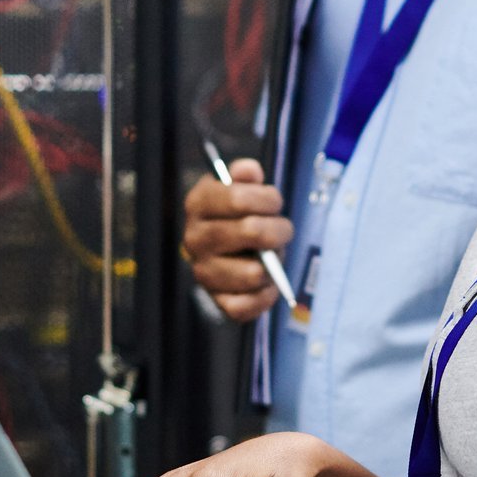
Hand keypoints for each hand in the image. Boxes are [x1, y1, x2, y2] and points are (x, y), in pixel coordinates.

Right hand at [182, 158, 293, 321]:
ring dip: (274, 264)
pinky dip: (266, 295)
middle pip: (252, 232)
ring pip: (254, 272)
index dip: (267, 199)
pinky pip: (248, 305)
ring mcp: (203, 272)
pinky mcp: (217, 301)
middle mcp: (194, 239)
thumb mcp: (237, 186)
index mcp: (198, 204)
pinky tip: (267, 282)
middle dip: (278, 230)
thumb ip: (245, 174)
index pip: (238, 199)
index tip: (276, 203)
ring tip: (272, 255)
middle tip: (281, 230)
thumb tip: (250, 171)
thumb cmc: (235, 214)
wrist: (224, 250)